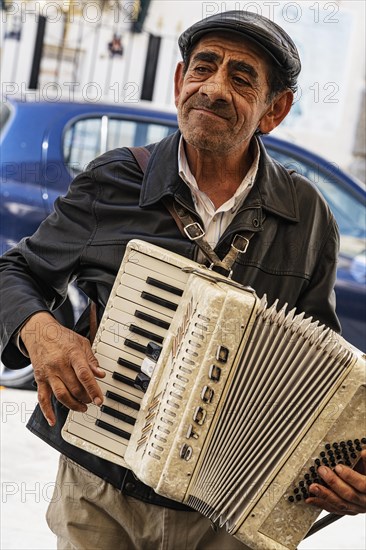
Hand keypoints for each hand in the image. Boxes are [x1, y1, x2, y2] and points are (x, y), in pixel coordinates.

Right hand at [20, 311, 104, 426]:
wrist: (39, 332)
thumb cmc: (63, 338)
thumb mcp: (81, 343)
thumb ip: (91, 360)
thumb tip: (101, 375)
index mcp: (72, 354)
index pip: (84, 375)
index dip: (93, 389)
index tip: (100, 400)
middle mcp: (59, 364)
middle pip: (74, 387)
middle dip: (86, 397)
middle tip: (93, 400)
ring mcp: (48, 373)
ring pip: (61, 395)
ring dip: (73, 405)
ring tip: (82, 407)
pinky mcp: (39, 379)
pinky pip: (42, 398)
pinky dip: (47, 411)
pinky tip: (52, 421)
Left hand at [306, 450, 365, 514]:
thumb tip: (364, 452)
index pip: (363, 485)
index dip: (350, 476)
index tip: (338, 467)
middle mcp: (364, 501)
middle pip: (349, 494)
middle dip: (333, 482)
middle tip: (322, 471)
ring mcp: (356, 508)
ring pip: (341, 504)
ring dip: (325, 495)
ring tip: (313, 487)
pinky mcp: (348, 511)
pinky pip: (334, 510)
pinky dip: (322, 504)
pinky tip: (312, 499)